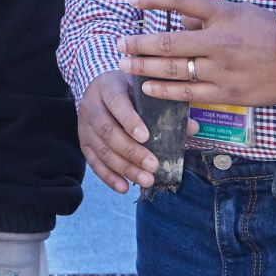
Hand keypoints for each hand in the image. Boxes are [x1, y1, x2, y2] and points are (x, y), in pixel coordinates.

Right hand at [78, 71, 158, 194]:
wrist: (96, 88)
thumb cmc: (127, 89)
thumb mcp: (143, 90)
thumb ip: (165, 106)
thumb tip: (193, 128)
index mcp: (108, 87)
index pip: (117, 103)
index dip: (130, 120)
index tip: (146, 137)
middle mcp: (91, 106)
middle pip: (108, 131)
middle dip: (131, 151)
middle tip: (153, 166)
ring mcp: (84, 126)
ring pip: (102, 150)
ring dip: (124, 168)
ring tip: (146, 180)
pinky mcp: (83, 142)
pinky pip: (94, 163)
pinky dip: (109, 177)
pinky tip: (124, 187)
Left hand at [121, 0, 275, 106]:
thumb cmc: (270, 32)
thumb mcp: (242, 12)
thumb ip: (207, 16)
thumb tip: (178, 21)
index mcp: (225, 14)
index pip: (181, 1)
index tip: (132, 1)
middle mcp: (220, 41)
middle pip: (168, 41)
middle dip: (138, 43)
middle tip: (120, 43)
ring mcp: (222, 70)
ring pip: (173, 69)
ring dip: (144, 67)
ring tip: (124, 65)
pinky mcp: (226, 93)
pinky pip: (187, 92)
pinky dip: (164, 91)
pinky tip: (147, 88)